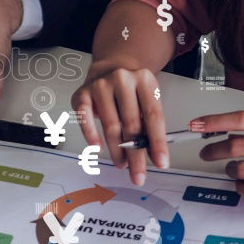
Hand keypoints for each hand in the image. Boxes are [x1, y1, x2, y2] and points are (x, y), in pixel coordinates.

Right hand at [71, 63, 168, 185]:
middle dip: (135, 153)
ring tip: (122, 164)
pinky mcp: (82, 94)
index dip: (158, 141)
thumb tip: (155, 156)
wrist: (108, 70)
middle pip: (131, 123)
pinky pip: (85, 118)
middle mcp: (122, 79)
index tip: (161, 162)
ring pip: (110, 124)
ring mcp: (100, 85)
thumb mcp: (146, 101)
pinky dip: (91, 135)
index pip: (154, 115)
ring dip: (116, 150)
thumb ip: (150, 126)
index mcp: (144, 80)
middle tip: (138, 173)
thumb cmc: (129, 91)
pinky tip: (97, 148)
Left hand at [194, 111, 243, 202]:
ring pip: (242, 169)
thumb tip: (233, 134)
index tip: (195, 125)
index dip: (213, 122)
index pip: (242, 119)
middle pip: (235, 146)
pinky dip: (242, 189)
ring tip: (232, 170)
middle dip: (214, 150)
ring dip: (229, 171)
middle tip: (208, 154)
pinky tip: (243, 186)